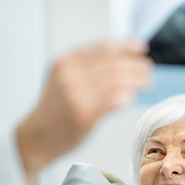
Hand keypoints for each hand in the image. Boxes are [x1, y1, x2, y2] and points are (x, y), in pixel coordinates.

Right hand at [17, 41, 151, 182]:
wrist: (37, 136)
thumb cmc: (54, 110)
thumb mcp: (63, 80)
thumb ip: (86, 69)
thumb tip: (122, 62)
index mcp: (65, 62)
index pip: (103, 49)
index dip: (125, 47)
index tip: (140, 49)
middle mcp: (70, 76)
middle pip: (113, 64)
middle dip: (136, 65)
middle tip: (148, 69)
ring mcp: (77, 96)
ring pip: (117, 82)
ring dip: (136, 80)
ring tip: (147, 82)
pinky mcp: (85, 115)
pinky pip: (114, 101)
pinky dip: (126, 97)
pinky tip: (131, 98)